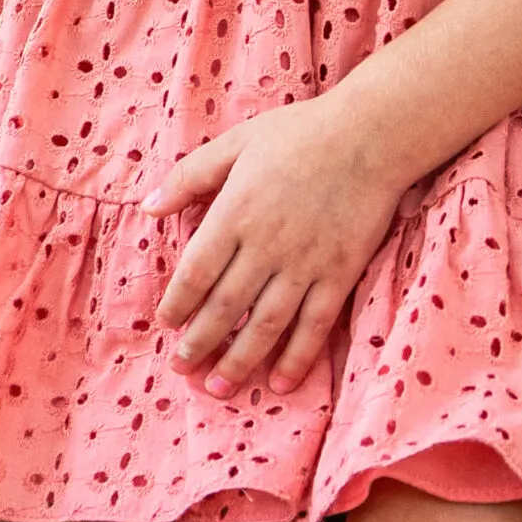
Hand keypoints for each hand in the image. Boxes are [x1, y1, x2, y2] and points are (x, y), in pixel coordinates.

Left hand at [146, 93, 411, 398]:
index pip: (195, 273)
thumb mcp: (237, 142)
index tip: (168, 323)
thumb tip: (148, 207)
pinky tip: (281, 381)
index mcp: (236, 213)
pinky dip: (297, 357)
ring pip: (266, 324)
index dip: (177, 304)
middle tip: (183, 368)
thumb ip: (189, 175)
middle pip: (225, 307)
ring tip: (218, 389)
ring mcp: (305, 263)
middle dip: (200, 343)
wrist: (373, 134)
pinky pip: (315, 324)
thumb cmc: (302, 133)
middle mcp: (266, 245)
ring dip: (239, 361)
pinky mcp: (340, 272)